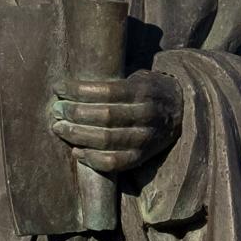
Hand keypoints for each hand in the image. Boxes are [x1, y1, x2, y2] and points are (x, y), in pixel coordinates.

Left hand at [54, 70, 179, 173]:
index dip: (79, 90)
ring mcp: (146, 138)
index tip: (59, 87)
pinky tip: (77, 151)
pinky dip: (92, 159)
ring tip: (59, 128)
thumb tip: (71, 88)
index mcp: (144, 91)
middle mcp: (147, 115)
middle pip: (105, 116)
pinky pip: (114, 162)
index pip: (107, 91)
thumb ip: (113, 83)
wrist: (184, 111)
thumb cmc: (150, 91)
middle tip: (57, 110)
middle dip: (74, 113)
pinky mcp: (143, 156)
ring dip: (78, 135)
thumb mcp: (139, 78)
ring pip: (106, 140)